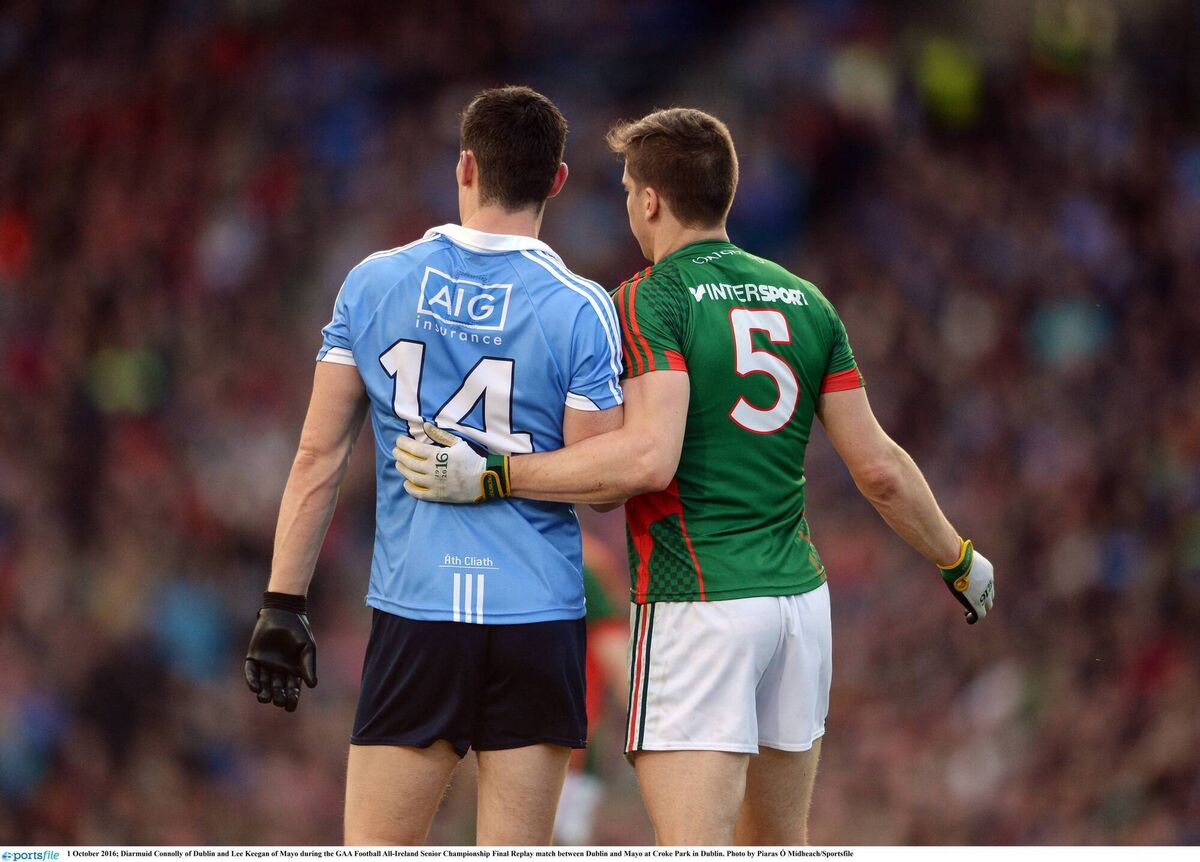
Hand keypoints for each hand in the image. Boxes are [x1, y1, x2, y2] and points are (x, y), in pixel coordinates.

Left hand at [244, 593, 316, 711]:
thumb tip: (312, 686)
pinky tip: (255, 688)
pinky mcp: (254, 657)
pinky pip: (251, 672)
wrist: (284, 612)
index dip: (292, 698)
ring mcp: (265, 664)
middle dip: (278, 697)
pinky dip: (252, 681)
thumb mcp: (308, 648)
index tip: (291, 707)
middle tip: (279, 701)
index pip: (292, 688)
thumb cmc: (299, 629)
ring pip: (263, 683)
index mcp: (293, 668)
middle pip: (277, 688)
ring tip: (265, 698)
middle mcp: (279, 669)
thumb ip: (308, 666)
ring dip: (264, 692)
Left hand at [393, 422, 510, 502]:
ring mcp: (433, 483)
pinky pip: (418, 493)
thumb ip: (439, 435)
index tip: (398, 441)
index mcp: (436, 455)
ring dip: (402, 469)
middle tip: (395, 451)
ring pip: (411, 476)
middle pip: (409, 462)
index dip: (403, 444)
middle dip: (399, 455)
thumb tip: (425, 426)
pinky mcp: (437, 495)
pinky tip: (406, 482)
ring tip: (398, 464)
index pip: (413, 448)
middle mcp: (431, 469)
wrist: (483, 479)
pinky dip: (410, 488)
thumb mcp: (457, 443)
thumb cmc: (470, 459)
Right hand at [938, 538, 994, 624]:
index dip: (980, 588)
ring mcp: (984, 592)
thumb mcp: (958, 555)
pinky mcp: (977, 602)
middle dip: (982, 600)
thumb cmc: (953, 554)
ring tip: (968, 612)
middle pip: (990, 595)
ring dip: (979, 609)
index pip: (987, 582)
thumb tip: (947, 553)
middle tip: (970, 601)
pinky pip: (979, 614)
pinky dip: (974, 617)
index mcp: (987, 570)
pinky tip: (968, 619)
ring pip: (987, 606)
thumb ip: (957, 559)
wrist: (957, 560)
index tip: (969, 589)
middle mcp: (989, 582)